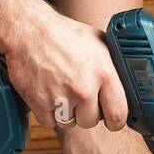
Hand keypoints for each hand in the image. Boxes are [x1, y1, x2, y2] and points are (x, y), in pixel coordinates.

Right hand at [3, 7, 127, 130]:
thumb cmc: (62, 34)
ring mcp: (62, 98)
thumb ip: (113, 68)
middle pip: (91, 121)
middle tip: (77, 95)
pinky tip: (47, 93)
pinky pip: (50, 121)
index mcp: (104, 73)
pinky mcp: (40, 104)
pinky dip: (48, 112)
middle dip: (86, 112)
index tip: (110, 119)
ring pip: (70, 123)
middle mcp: (84, 88)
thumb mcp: (98, 43)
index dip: (115, 120)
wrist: (29, 31)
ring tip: (61, 91)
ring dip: (66, 112)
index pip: (118, 115)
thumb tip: (125, 86)